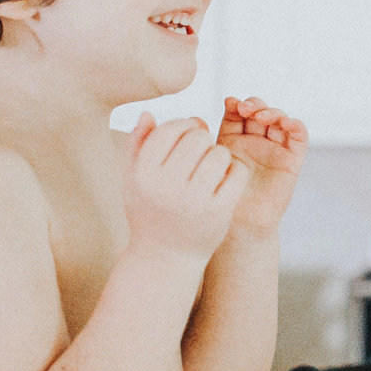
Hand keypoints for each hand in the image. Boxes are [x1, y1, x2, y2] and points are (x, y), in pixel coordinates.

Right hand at [123, 113, 249, 260]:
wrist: (164, 258)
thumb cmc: (149, 211)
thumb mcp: (134, 179)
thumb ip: (138, 145)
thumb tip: (148, 113)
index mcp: (143, 174)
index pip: (170, 130)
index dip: (184, 126)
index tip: (189, 134)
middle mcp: (166, 186)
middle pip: (198, 138)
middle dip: (203, 140)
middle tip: (201, 153)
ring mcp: (194, 200)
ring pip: (220, 153)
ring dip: (220, 155)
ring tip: (212, 167)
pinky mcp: (219, 212)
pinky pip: (237, 173)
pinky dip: (234, 172)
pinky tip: (225, 180)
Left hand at [216, 96, 306, 245]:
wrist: (238, 227)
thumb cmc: (218, 198)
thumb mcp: (209, 164)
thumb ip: (206, 143)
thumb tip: (194, 119)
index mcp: (233, 140)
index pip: (238, 112)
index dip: (236, 104)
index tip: (230, 103)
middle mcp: (255, 141)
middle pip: (259, 111)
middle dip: (254, 105)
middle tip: (245, 110)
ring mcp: (275, 149)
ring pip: (279, 120)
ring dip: (273, 112)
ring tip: (263, 117)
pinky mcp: (292, 160)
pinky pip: (299, 138)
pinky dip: (296, 125)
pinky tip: (286, 123)